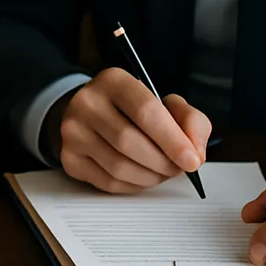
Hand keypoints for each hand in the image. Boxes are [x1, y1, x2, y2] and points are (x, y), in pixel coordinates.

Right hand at [57, 67, 210, 192]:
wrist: (90, 113)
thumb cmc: (133, 109)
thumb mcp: (164, 102)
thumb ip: (189, 120)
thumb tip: (195, 152)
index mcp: (113, 81)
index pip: (145, 110)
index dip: (173, 139)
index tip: (192, 159)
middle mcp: (87, 102)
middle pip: (130, 141)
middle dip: (163, 162)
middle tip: (179, 168)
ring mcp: (74, 131)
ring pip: (119, 166)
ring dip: (150, 177)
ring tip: (162, 171)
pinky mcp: (70, 158)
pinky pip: (108, 182)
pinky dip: (134, 185)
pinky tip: (142, 175)